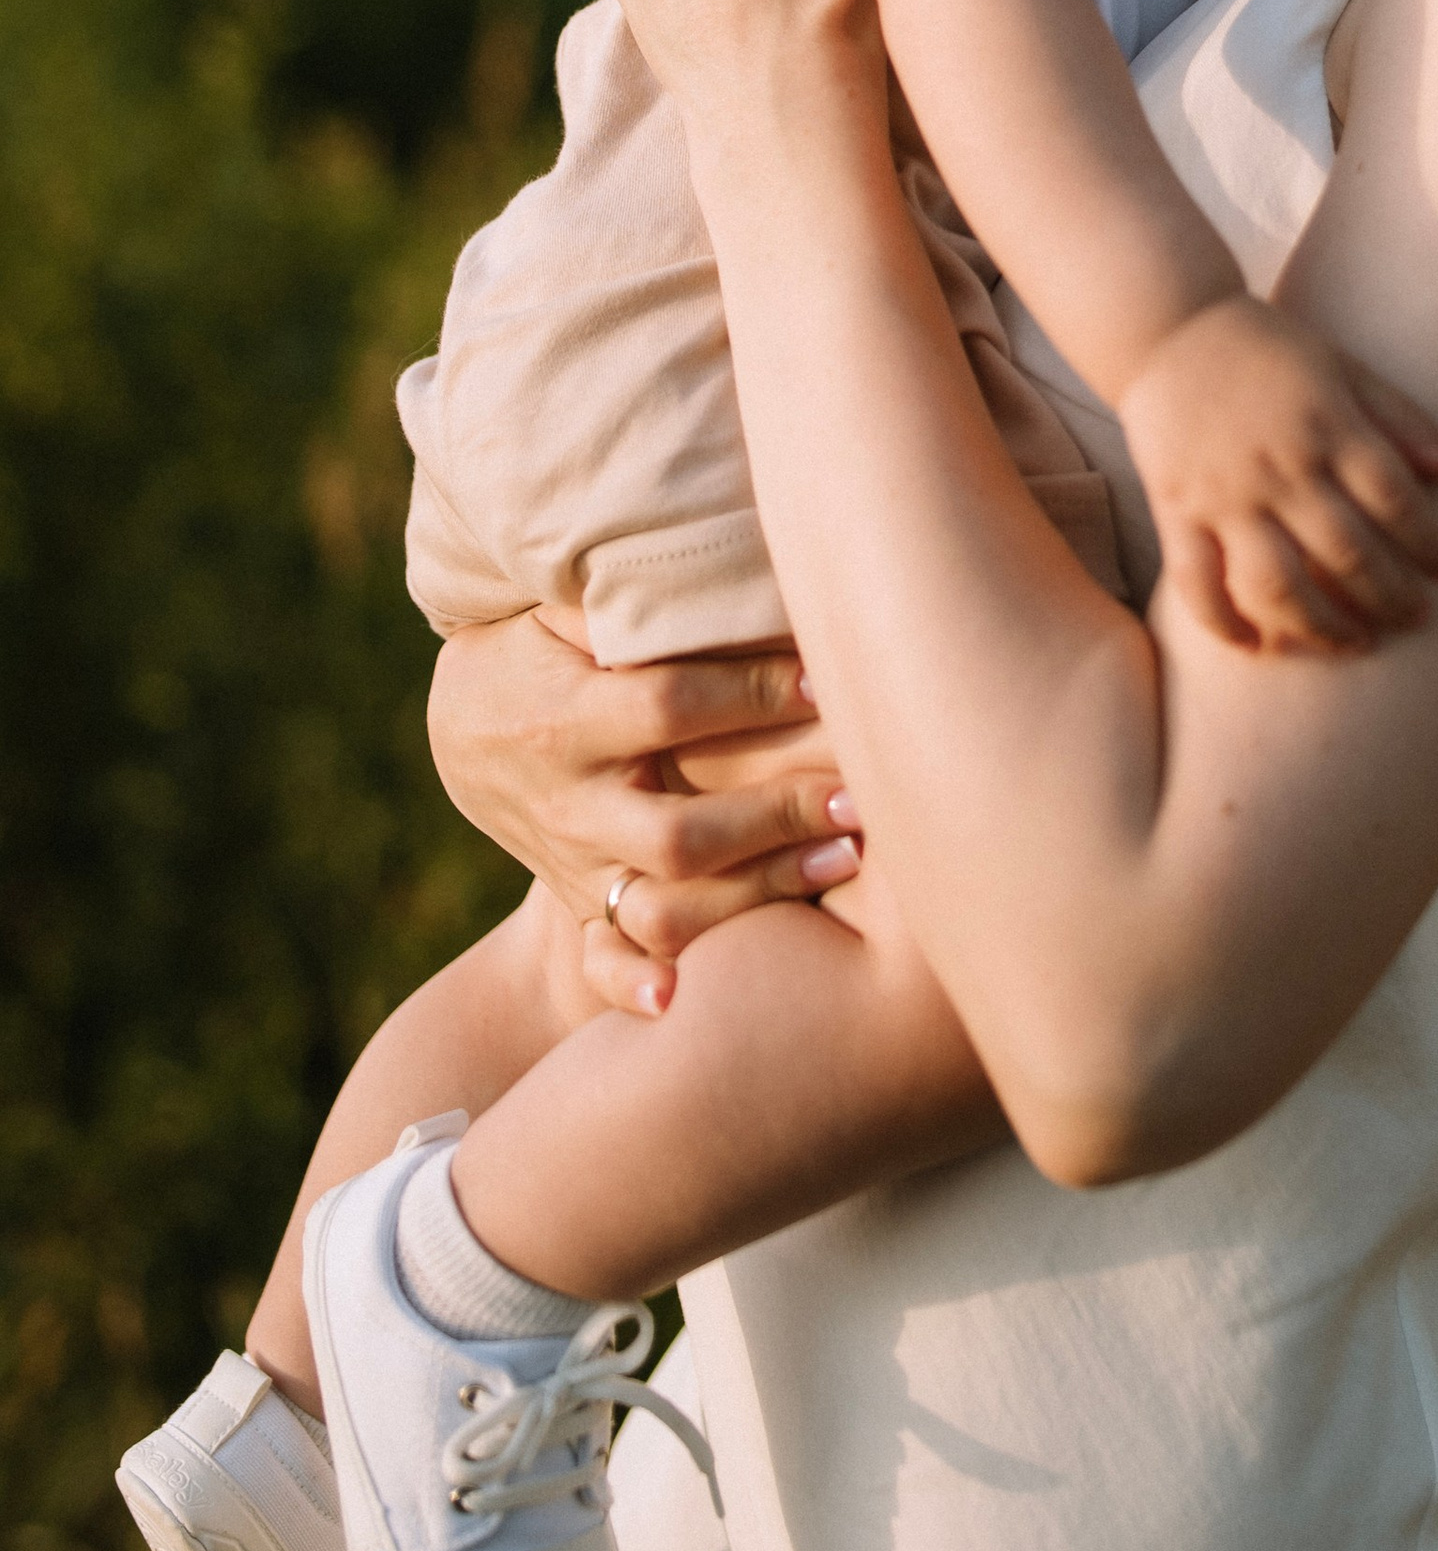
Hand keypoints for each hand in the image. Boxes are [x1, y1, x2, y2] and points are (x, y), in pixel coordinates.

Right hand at [426, 613, 861, 1018]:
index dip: (751, 695)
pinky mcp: (577, 903)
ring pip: (661, 901)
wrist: (463, 730)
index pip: (667, 707)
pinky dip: (635, 985)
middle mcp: (567, 800)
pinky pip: (601, 961)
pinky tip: (685, 999)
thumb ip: (624, 598)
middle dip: (773, 815)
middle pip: (675, 829)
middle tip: (861, 795)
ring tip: (841, 862)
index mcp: (563, 717)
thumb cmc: (541, 646)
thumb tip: (714, 551)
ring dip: (754, 891)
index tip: (829, 679)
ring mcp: (573, 862)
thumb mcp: (559, 610)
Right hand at [1117, 298, 1437, 654]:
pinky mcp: (1177, 511)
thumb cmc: (1266, 348)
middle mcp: (1280, 466)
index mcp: (1328, 425)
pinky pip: (1198, 583)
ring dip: (1321, 626)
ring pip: (1277, 584)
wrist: (1168, 326)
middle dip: (1390, 597)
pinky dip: (1225, 622)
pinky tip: (1255, 647)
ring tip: (1354, 644)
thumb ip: (1399, 417)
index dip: (1428, 541)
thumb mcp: (1342, 366)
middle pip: (1347, 552)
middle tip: (1416, 619)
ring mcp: (1225, 494)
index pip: (1393, 498)